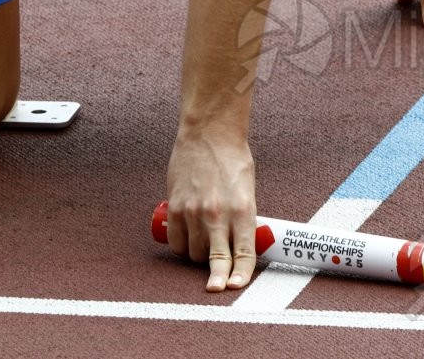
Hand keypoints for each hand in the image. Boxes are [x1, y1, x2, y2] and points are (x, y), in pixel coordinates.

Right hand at [166, 130, 256, 291]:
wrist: (209, 135)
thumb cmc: (233, 160)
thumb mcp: (248, 191)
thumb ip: (243, 218)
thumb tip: (239, 243)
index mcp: (243, 210)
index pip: (244, 252)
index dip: (241, 273)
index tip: (237, 285)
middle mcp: (218, 215)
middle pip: (217, 259)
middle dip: (218, 278)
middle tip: (216, 288)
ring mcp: (195, 213)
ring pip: (194, 253)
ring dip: (199, 255)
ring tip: (204, 243)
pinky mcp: (176, 208)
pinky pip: (176, 241)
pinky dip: (181, 246)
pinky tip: (187, 240)